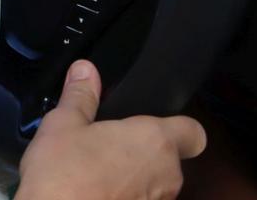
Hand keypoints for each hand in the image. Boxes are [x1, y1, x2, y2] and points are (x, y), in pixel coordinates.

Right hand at [16, 60, 206, 199]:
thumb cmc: (64, 175)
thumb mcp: (63, 125)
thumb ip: (80, 95)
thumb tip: (85, 69)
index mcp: (154, 141)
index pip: (193, 131)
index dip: (177, 125)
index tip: (150, 124)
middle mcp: (167, 176)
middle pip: (168, 159)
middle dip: (142, 153)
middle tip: (107, 146)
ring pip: (154, 185)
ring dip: (133, 178)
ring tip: (94, 174)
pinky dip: (124, 197)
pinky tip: (94, 193)